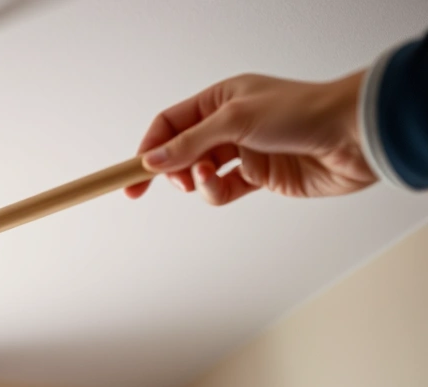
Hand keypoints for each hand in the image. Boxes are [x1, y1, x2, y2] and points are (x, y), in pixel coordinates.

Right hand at [126, 72, 377, 204]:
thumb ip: (189, 144)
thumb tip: (150, 161)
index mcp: (221, 99)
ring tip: (206, 178)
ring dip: (198, 181)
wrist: (352, 137)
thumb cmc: (300, 113)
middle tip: (170, 182)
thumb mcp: (234, 121)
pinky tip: (222, 185)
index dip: (148, 148)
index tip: (130, 174)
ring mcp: (244, 152)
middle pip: (181, 151)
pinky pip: (223, 190)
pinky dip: (216, 192)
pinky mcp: (260, 178)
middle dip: (171, 168)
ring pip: (201, 174)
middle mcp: (230, 124)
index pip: (170, 123)